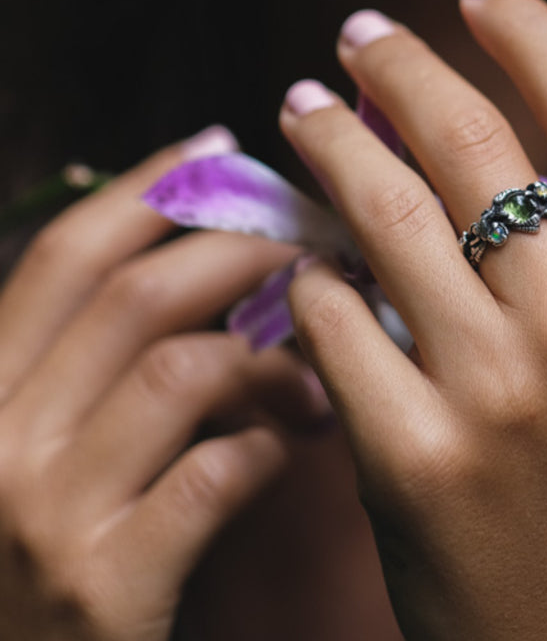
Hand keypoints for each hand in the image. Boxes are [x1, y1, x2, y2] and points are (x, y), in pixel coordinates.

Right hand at [0, 133, 327, 640]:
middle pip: (137, 295)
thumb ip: (100, 363)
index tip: (219, 145)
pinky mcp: (102, 588)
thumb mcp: (50, 446)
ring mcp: (42, 515)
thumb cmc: (59, 555)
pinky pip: (215, 472)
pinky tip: (297, 448)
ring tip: (318, 373)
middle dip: (245, 255)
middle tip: (316, 250)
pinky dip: (273, 443)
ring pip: (184, 369)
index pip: (63, 256)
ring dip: (274, 356)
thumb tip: (204, 263)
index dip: (144, 188)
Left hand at [282, 0, 546, 640]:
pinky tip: (302, 252)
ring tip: (301, 106)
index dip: (529, 31)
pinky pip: (334, 324)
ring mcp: (490, 393)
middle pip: (472, 147)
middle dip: (402, 67)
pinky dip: (309, 274)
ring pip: (385, 219)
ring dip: (332, 145)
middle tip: (358, 30)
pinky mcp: (407, 456)